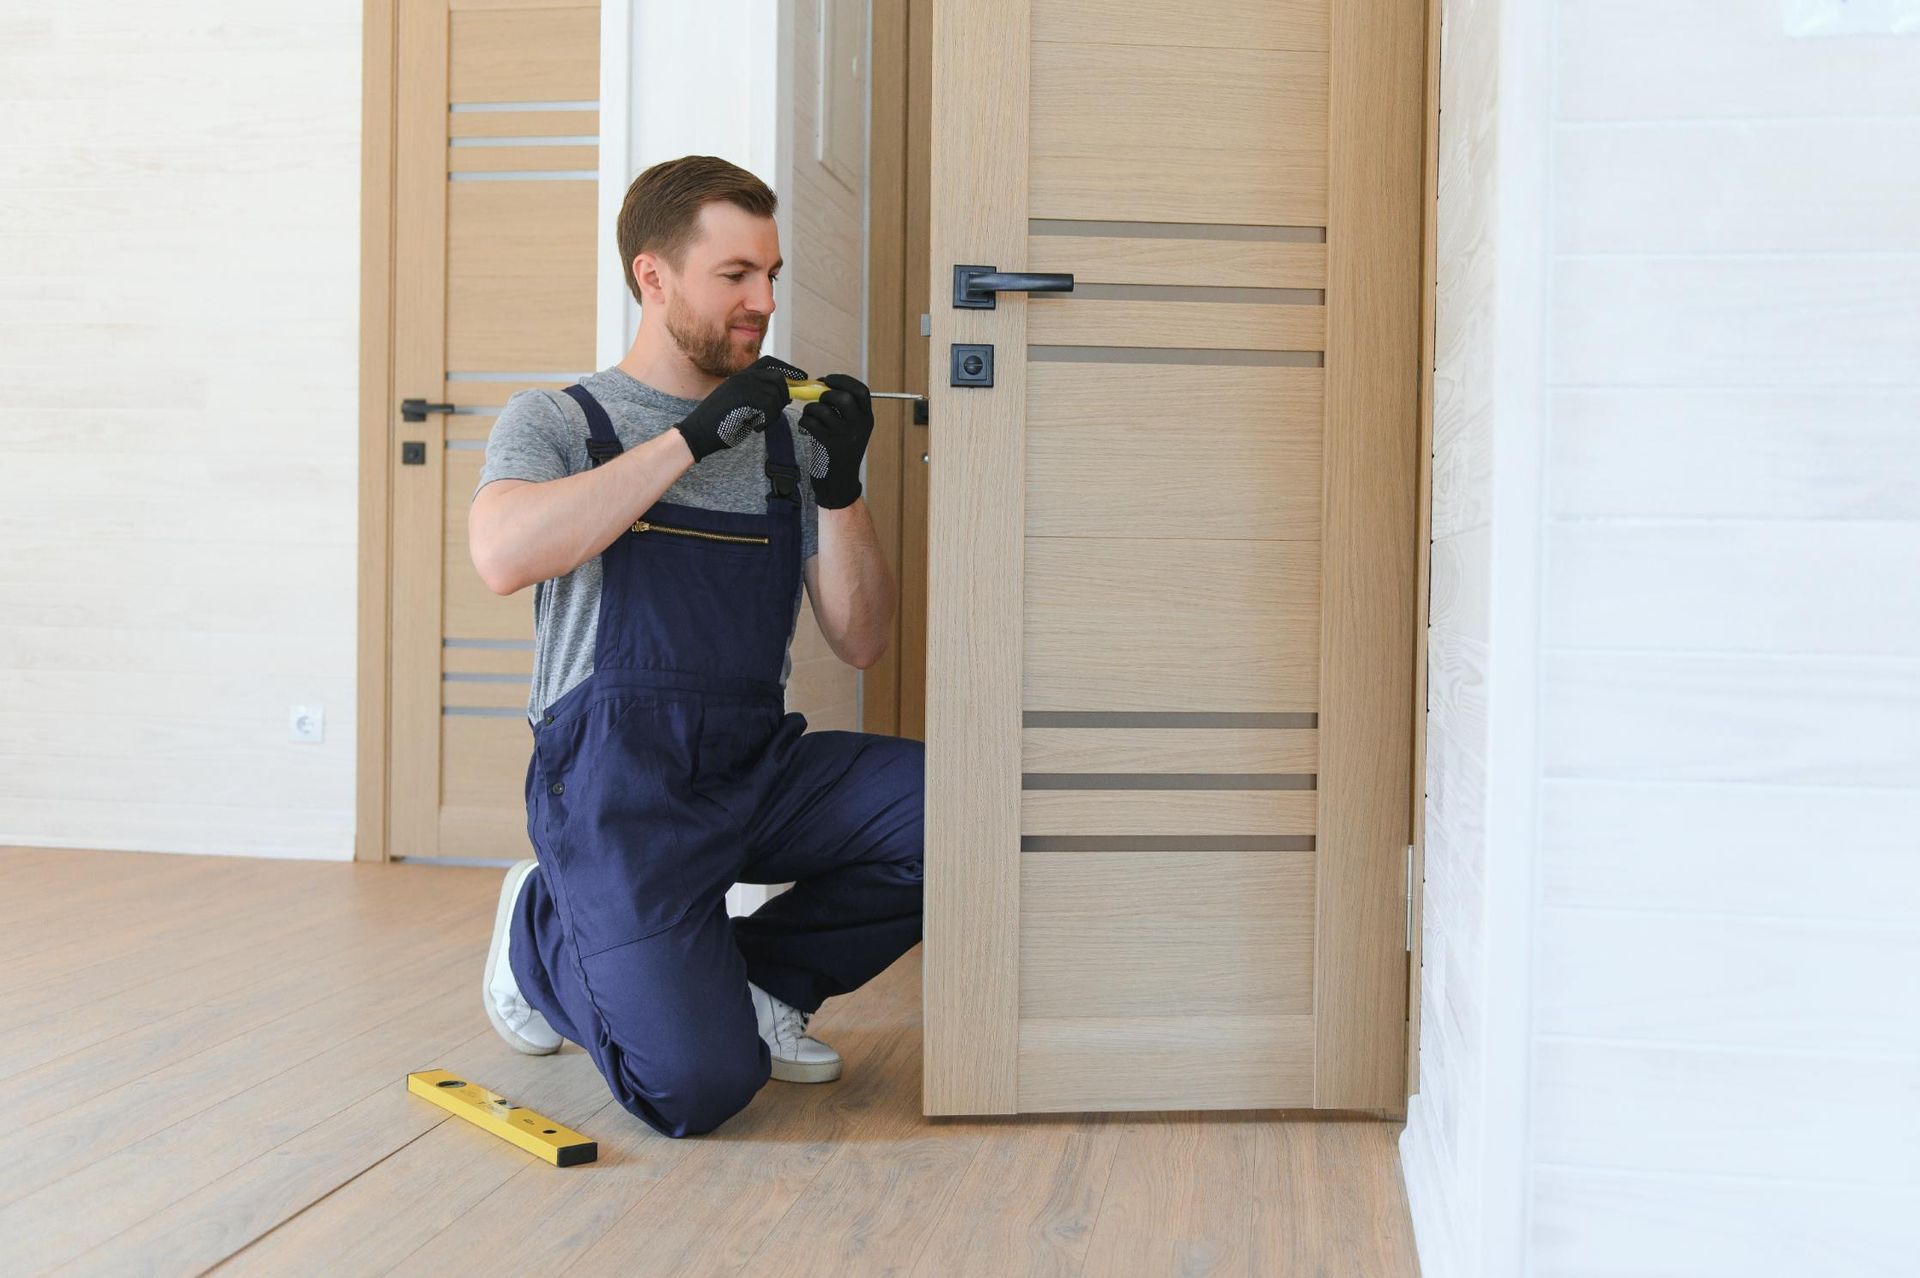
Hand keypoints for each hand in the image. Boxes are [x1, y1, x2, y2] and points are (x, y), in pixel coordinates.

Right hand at [673, 355, 808, 461]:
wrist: (697, 433)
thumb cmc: (719, 424)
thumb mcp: (740, 405)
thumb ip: (758, 397)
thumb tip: (785, 397)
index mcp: (741, 376)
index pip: (769, 362)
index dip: (788, 369)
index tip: (802, 377)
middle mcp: (742, 377)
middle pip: (778, 378)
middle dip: (784, 396)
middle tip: (774, 413)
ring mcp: (742, 385)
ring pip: (775, 394)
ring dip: (773, 413)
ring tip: (758, 423)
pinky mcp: (743, 397)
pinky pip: (769, 407)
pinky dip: (766, 421)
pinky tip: (754, 427)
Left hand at [796, 373, 872, 508]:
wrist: (840, 484)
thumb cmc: (841, 453)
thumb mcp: (852, 431)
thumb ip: (843, 410)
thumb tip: (821, 386)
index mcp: (867, 419)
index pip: (861, 391)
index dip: (843, 380)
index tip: (828, 380)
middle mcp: (859, 427)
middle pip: (843, 397)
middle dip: (825, 394)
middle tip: (819, 400)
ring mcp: (844, 436)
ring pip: (822, 409)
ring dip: (811, 409)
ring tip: (810, 416)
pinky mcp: (828, 445)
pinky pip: (810, 423)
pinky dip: (804, 422)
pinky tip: (806, 428)